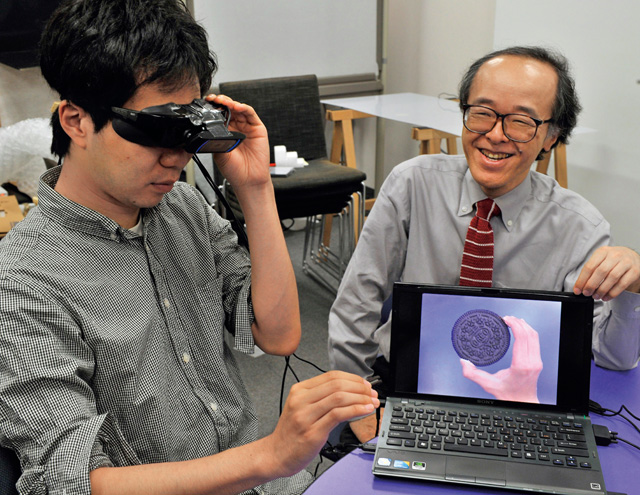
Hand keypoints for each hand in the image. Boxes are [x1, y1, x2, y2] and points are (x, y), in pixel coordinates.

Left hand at [204, 94, 269, 189]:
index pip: (219, 115)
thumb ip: (215, 137)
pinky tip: (237, 107)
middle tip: (214, 100)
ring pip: (239, 108)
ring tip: (224, 101)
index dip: (213, 107)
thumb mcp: (218, 152)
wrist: (248, 180)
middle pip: (229, 108)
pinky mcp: (257, 128)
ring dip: (231, 102)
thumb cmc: (234, 170)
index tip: (206, 103)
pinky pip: (250, 113)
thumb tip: (208, 125)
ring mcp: (247, 127)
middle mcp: (236, 128)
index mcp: (225, 133)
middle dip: (221, 102)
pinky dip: (243, 107)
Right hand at [263, 371, 379, 477]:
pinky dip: (356, 410)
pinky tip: (365, 411)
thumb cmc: (292, 433)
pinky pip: (338, 415)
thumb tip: (350, 391)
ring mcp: (306, 416)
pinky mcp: (313, 432)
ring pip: (339, 397)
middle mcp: (301, 400)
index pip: (331, 376)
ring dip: (361, 399)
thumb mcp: (302, 407)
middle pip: (337, 385)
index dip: (352, 378)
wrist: (276, 454)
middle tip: (372, 394)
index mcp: (299, 390)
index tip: (365, 385)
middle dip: (359, 388)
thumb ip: (322, 397)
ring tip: (372, 403)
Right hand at [460, 316, 541, 402]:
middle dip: (518, 322)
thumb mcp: (488, 385)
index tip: (505, 320)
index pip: (522, 338)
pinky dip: (528, 332)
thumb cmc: (509, 395)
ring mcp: (536, 361)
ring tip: (513, 320)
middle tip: (506, 318)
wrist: (523, 402)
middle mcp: (531, 362)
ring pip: (534, 336)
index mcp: (521, 365)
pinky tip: (521, 328)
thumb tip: (463, 362)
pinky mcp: (537, 361)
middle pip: (529, 334)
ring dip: (524, 326)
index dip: (514, 325)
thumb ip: (473, 374)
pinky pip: (536, 341)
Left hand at [573, 246, 639, 300]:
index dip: (582, 280)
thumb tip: (580, 286)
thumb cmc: (614, 261)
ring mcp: (626, 262)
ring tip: (596, 296)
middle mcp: (615, 255)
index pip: (589, 266)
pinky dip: (613, 293)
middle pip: (600, 271)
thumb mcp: (601, 261)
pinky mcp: (635, 271)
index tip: (577, 290)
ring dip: (602, 289)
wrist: (633, 258)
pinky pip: (622, 284)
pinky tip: (606, 297)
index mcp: (603, 251)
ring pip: (612, 278)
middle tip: (587, 293)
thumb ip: (591, 271)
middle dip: (591, 285)